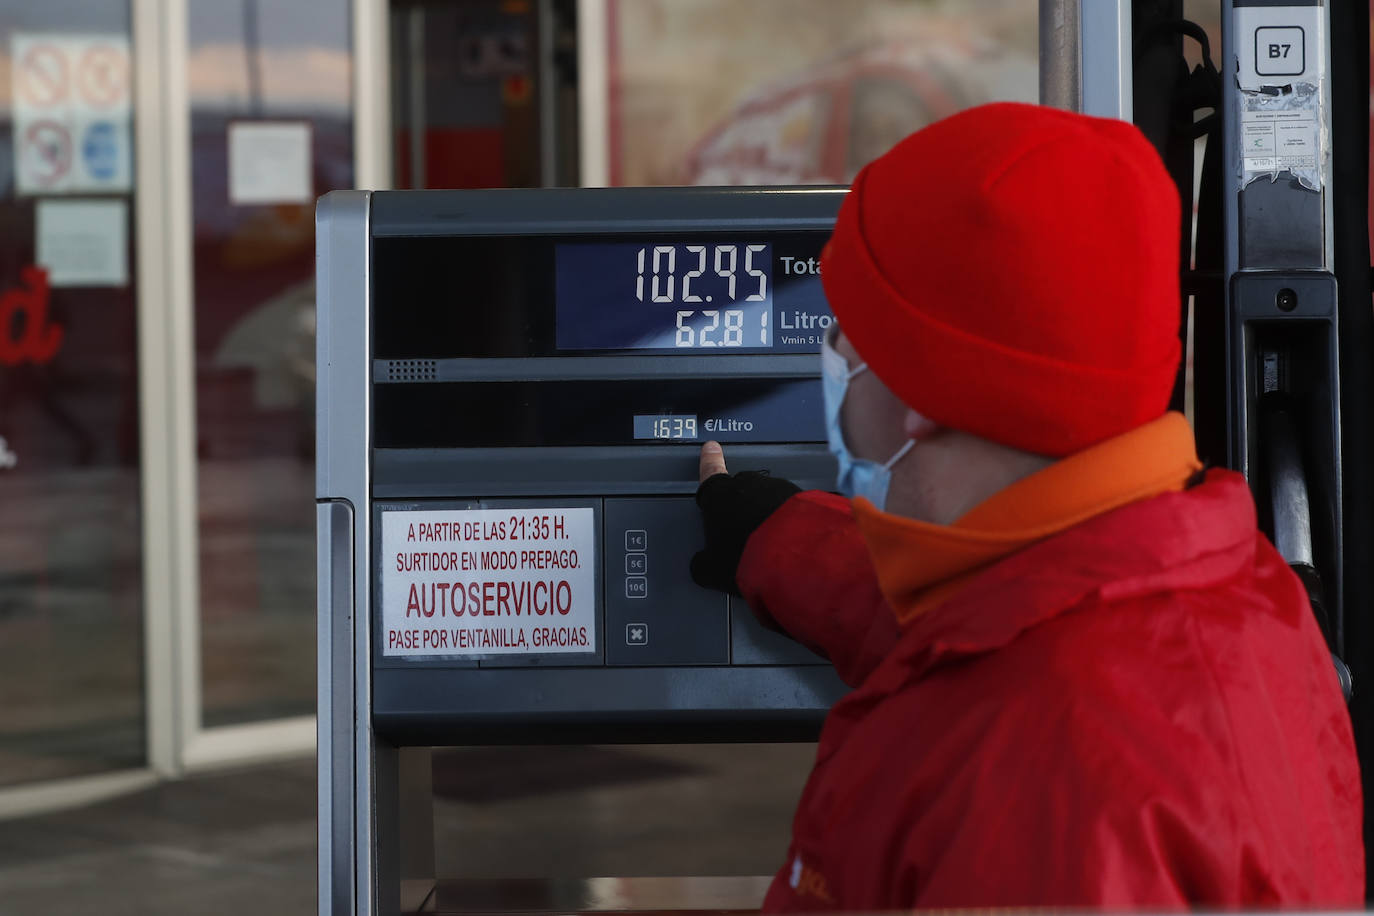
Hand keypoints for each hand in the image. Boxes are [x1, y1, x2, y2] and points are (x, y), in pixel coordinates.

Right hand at [691, 441, 800, 594]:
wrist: (790, 553)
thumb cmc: (745, 555)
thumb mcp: (713, 569)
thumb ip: (703, 563)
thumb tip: (700, 567)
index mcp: (719, 495)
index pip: (710, 474)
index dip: (709, 462)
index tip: (710, 449)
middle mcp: (747, 485)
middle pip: (740, 488)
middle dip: (740, 503)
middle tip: (742, 528)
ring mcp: (776, 488)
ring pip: (766, 496)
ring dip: (765, 512)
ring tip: (768, 539)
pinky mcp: (801, 497)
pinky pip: (788, 505)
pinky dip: (786, 517)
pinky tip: (787, 538)